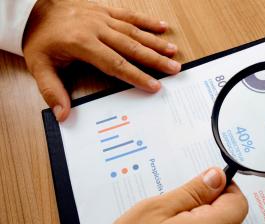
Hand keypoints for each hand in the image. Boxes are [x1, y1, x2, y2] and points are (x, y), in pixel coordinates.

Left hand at [23, 0, 180, 120]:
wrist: (34, 10)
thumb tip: (63, 115)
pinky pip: (129, 14)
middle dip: (155, 59)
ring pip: (134, 31)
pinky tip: (162, 27)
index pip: (115, 64)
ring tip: (173, 52)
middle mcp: (96, 29)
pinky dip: (147, 21)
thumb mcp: (39, 66)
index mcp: (82, 43)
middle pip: (131, 47)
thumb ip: (51, 91)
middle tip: (174, 69)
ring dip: (155, 42)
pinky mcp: (104, 10)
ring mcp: (102, 17)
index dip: (137, 76)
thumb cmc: (39, 38)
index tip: (154, 86)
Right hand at [101, 167, 248, 223]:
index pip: (239, 202)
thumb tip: (217, 176)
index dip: (224, 187)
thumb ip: (193, 191)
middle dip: (208, 201)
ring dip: (199, 216)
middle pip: (228, 215)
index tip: (206, 183)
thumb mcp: (158, 208)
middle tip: (180, 202)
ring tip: (171, 219)